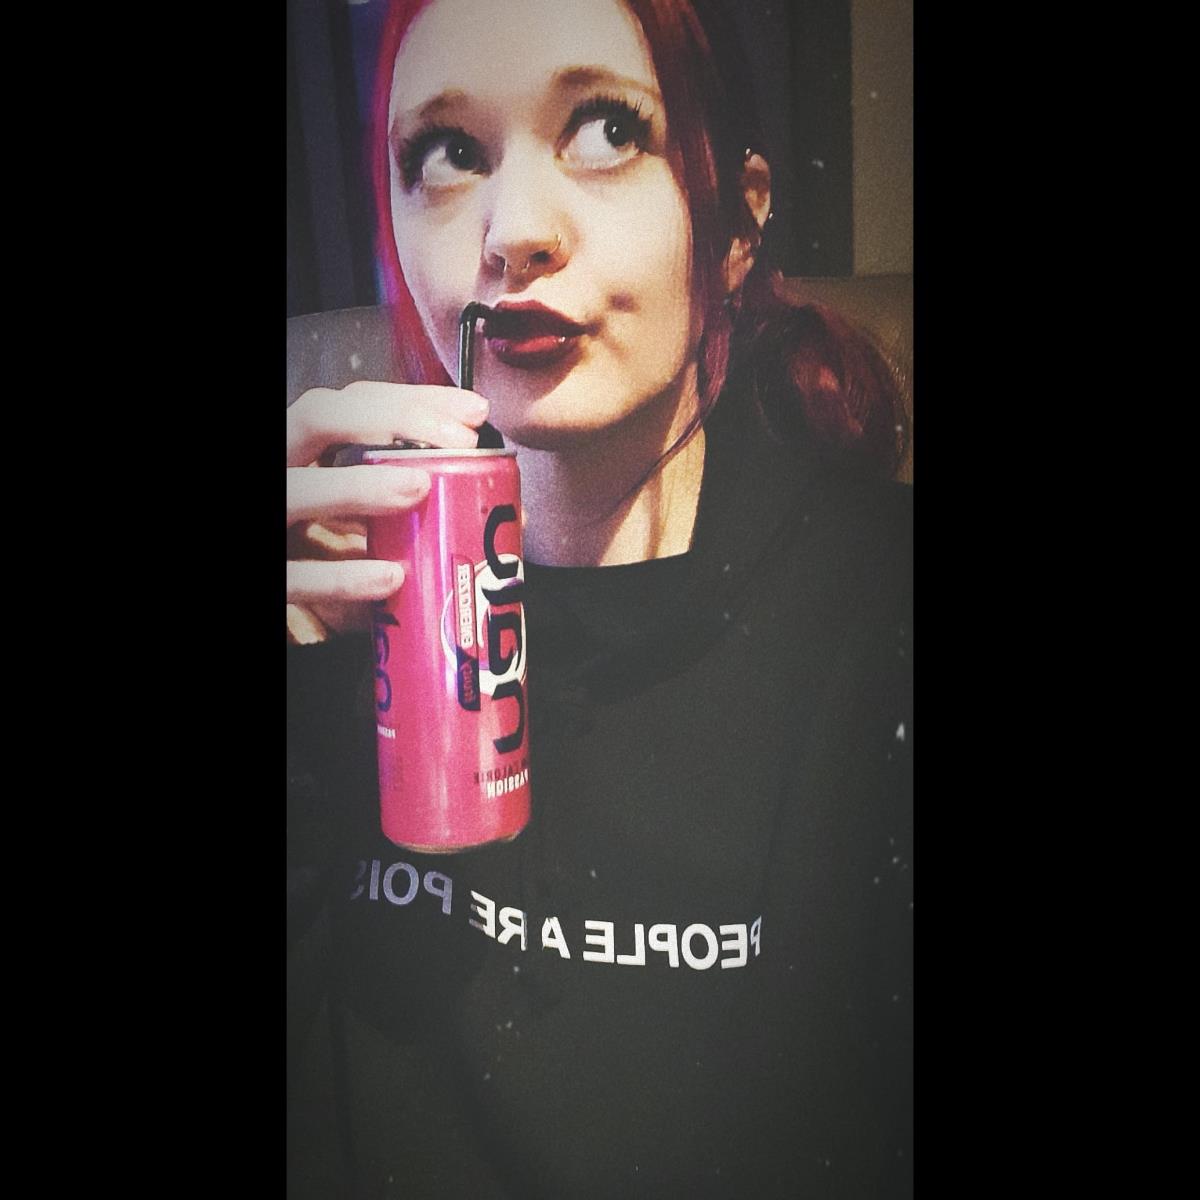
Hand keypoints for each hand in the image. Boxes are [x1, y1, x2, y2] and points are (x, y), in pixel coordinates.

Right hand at [286, 381, 489, 641]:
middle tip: (457, 441)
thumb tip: (504, 508)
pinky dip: (341, 578)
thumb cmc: (327, 567)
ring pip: (294, 490)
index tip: (475, 412)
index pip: (351, 402)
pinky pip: (296, 578)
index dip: (411, 398)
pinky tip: (389, 577)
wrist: (284, 621)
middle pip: (316, 417)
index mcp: (304, 454)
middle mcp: (280, 475)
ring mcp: (270, 525)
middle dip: (387, 416)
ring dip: (357, 486)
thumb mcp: (368, 529)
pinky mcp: (270, 582)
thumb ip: (416, 511)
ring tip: (419, 487)